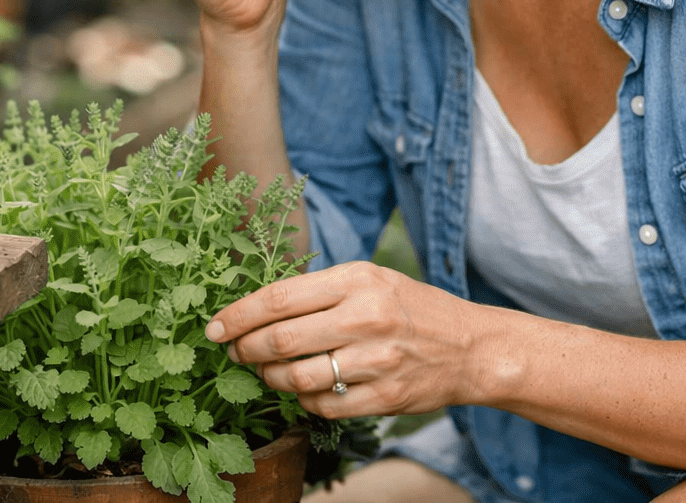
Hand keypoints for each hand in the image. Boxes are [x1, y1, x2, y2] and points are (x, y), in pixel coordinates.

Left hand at [205, 261, 479, 418]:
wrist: (471, 347)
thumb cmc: (410, 308)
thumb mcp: (371, 279)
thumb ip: (320, 290)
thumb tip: (257, 308)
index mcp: (357, 280)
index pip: (280, 297)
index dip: (238, 315)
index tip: (214, 327)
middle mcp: (366, 317)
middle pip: (281, 339)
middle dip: (245, 349)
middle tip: (234, 352)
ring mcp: (377, 361)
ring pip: (297, 377)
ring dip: (269, 379)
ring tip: (266, 373)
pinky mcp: (385, 398)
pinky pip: (324, 406)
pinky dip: (303, 401)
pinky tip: (302, 390)